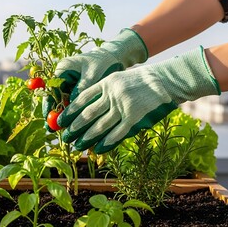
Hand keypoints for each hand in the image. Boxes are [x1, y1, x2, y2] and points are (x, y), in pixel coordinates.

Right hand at [42, 28, 147, 120]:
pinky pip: (72, 102)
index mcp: (63, 69)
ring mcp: (69, 83)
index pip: (51, 89)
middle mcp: (63, 76)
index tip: (50, 119)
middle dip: (54, 113)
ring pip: (62, 102)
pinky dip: (74, 113)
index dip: (49, 105)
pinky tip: (75, 125)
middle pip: (54, 98)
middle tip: (51, 129)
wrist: (114, 57)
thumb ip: (82, 89)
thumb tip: (70, 106)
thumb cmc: (105, 62)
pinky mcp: (77, 89)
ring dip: (63, 116)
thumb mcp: (93, 75)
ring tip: (61, 131)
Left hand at [58, 46, 220, 153]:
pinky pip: (118, 132)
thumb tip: (86, 108)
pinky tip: (97, 148)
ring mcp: (124, 106)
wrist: (166, 79)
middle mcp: (112, 94)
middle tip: (65, 137)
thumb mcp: (120, 79)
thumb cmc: (142, 80)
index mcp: (107, 82)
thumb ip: (105, 91)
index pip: (83, 98)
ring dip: (87, 137)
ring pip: (101, 125)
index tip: (61, 120)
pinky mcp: (135, 117)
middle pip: (88, 114)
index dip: (70, 110)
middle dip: (75, 127)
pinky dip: (107, 142)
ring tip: (78, 146)